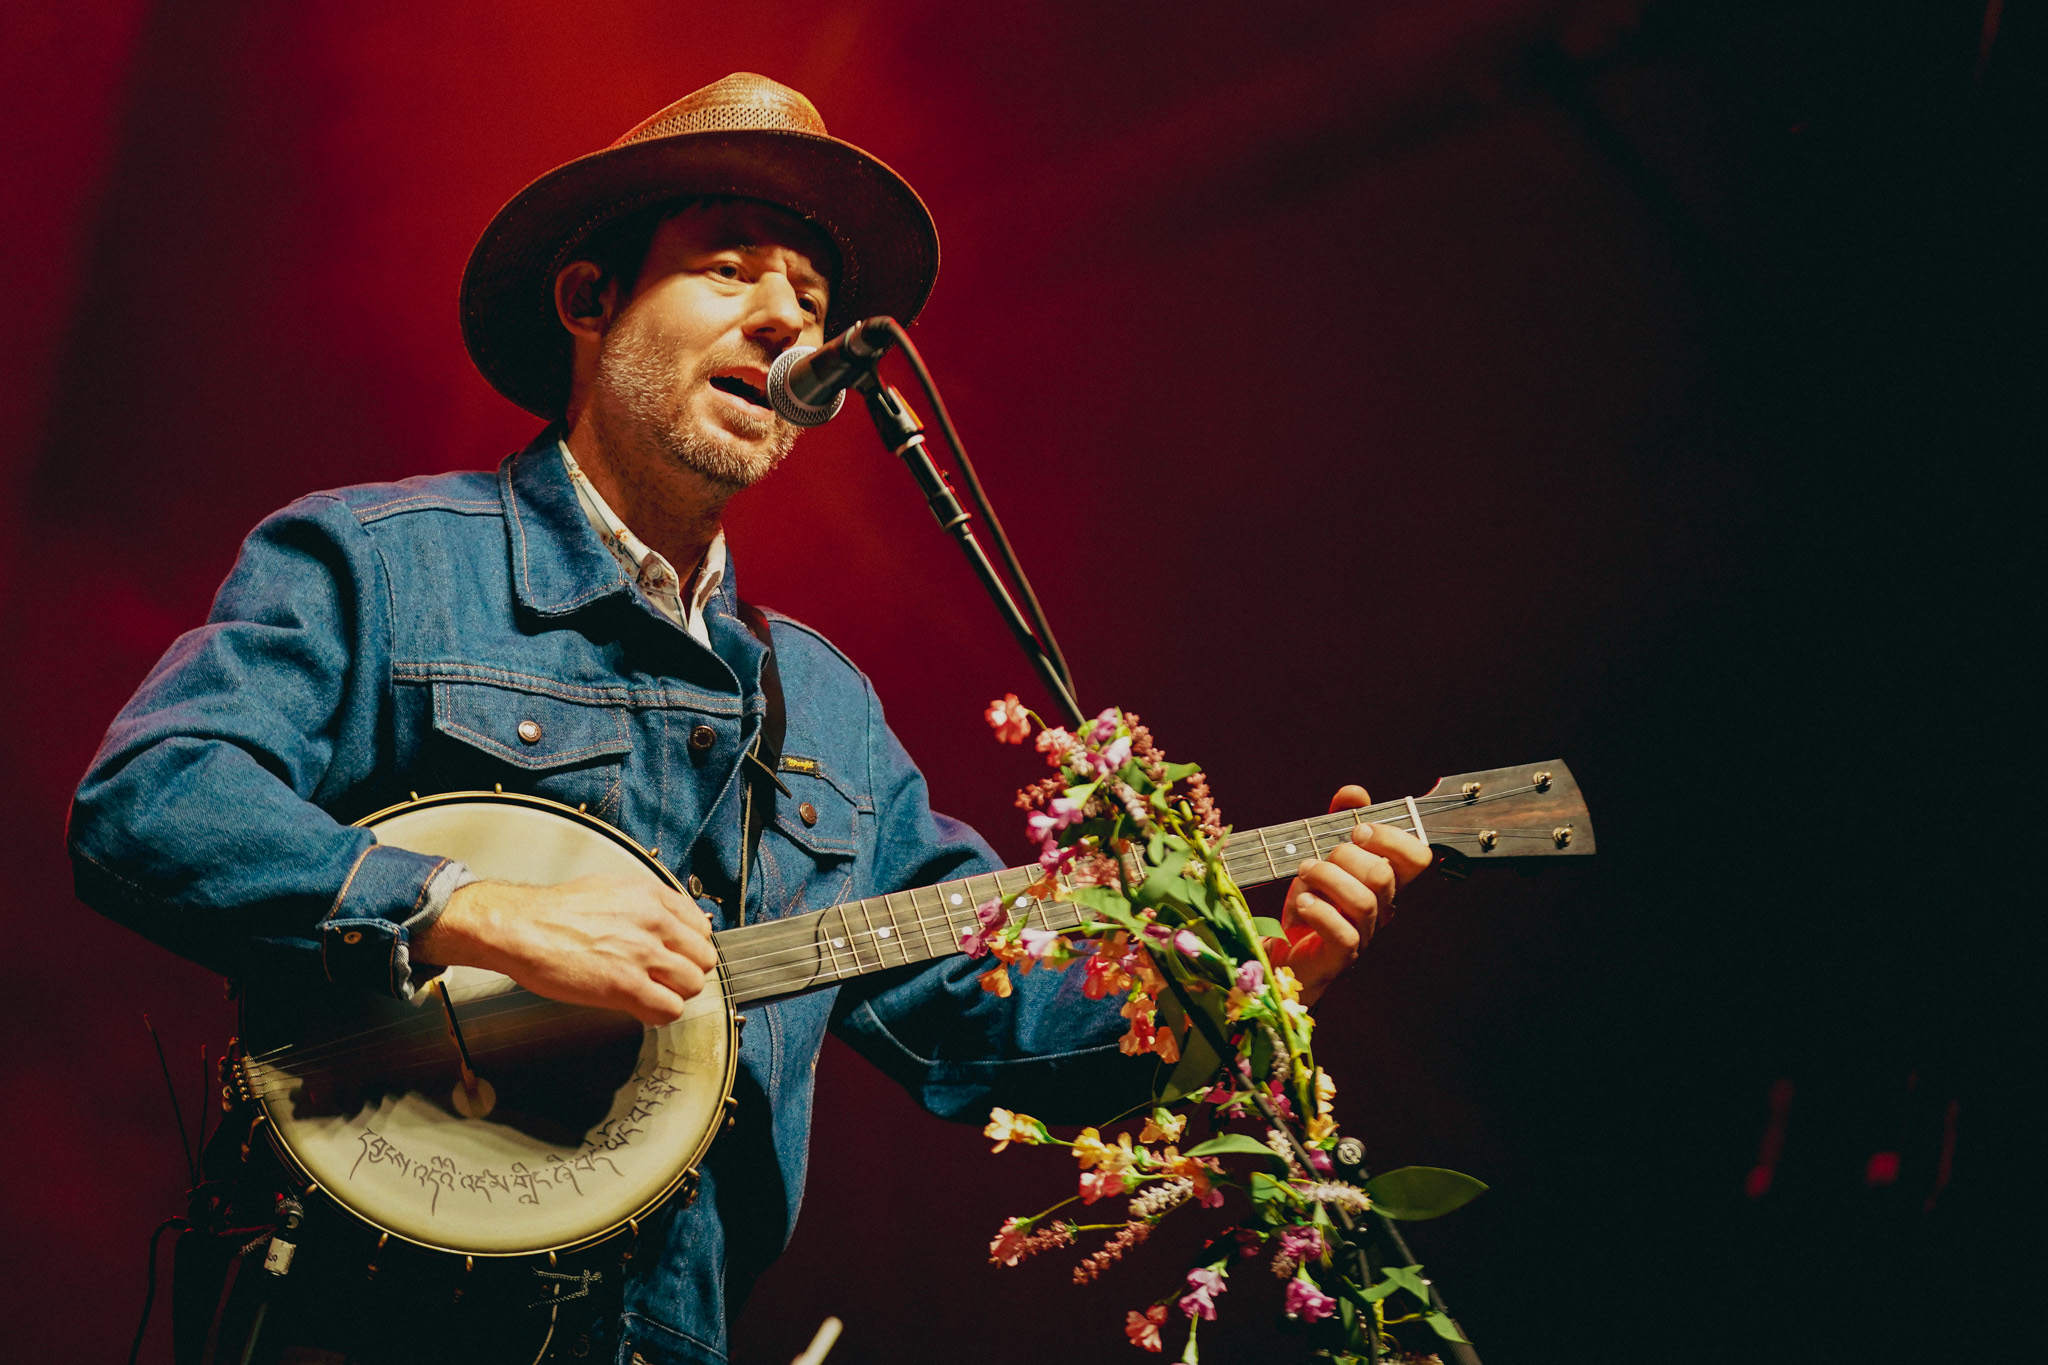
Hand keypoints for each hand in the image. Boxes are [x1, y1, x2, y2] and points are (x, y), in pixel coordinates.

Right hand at [413, 875, 717, 1026]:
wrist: (521, 927)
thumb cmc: (554, 911)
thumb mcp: (610, 888)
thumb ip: (644, 903)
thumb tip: (663, 918)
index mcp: (651, 897)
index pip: (701, 928)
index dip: (690, 947)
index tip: (681, 956)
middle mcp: (653, 923)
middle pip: (703, 959)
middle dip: (687, 971)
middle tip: (668, 979)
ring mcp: (642, 955)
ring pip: (691, 985)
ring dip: (675, 994)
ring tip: (654, 994)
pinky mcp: (625, 986)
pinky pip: (668, 1009)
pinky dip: (660, 1013)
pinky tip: (644, 1008)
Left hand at [1267, 786, 1431, 1006]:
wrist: (1282, 950)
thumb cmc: (1310, 901)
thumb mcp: (1321, 854)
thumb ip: (1338, 820)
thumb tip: (1356, 793)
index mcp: (1385, 881)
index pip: (1417, 857)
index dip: (1391, 837)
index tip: (1358, 831)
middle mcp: (1382, 908)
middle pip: (1383, 875)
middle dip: (1345, 856)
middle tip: (1317, 857)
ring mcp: (1365, 934)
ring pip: (1363, 901)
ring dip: (1325, 878)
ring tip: (1303, 875)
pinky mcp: (1342, 957)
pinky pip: (1344, 934)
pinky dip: (1319, 911)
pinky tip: (1303, 904)